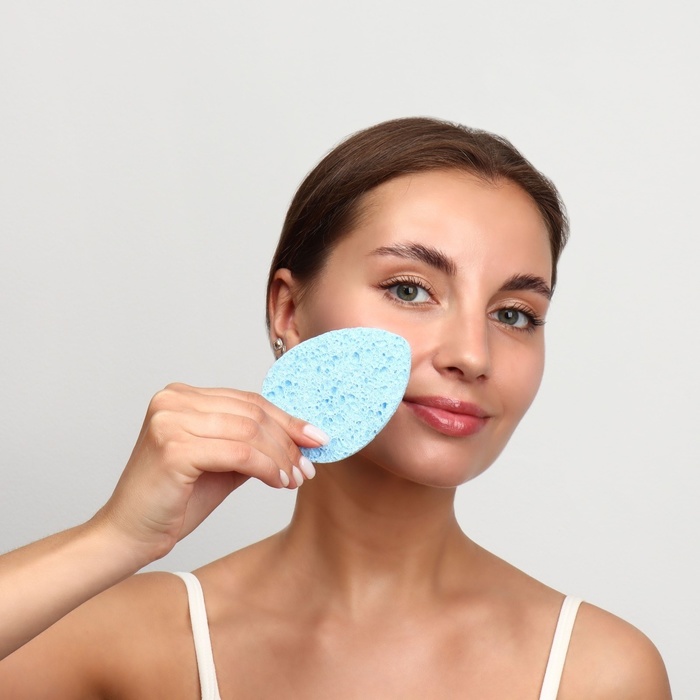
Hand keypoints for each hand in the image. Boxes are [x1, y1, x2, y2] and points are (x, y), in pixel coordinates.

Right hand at [93, 383, 326, 564]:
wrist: (130, 534)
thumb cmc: (175, 500)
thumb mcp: (222, 462)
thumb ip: (252, 443)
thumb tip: (300, 437)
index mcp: (181, 396)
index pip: (248, 401)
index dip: (286, 420)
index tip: (316, 437)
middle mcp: (172, 400)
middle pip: (252, 413)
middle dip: (288, 441)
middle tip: (309, 466)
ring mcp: (170, 421)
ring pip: (250, 432)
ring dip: (281, 457)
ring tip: (295, 478)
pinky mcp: (173, 448)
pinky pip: (240, 453)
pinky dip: (267, 468)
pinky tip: (279, 483)